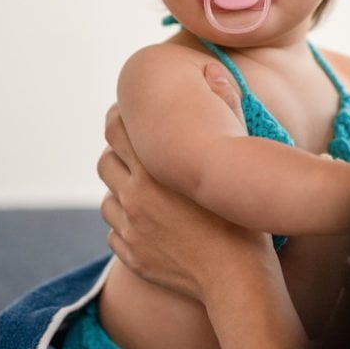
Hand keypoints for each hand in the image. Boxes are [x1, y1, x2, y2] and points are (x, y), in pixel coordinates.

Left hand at [98, 63, 267, 299]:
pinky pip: (114, 230)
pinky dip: (125, 221)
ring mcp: (130, 226)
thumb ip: (225, 106)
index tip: (129, 115)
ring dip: (120, 186)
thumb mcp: (238, 153)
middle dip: (116, 150)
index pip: (116, 127)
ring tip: (143, 185)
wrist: (236, 278)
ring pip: (107, 195)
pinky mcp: (131, 253)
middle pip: (106, 158)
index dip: (119, 117)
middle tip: (134, 147)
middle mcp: (135, 194)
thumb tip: (212, 70)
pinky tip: (148, 220)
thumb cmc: (243, 215)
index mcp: (155, 166)